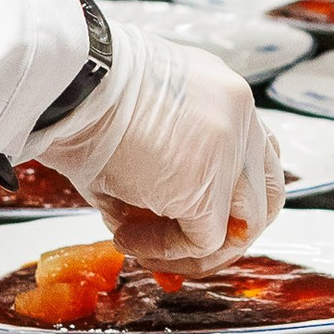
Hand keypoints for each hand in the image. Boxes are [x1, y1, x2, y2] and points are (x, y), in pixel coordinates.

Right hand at [42, 25, 284, 276]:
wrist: (66, 81)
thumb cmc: (79, 94)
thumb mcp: (134, 124)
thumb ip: (158, 171)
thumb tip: (146, 228)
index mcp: (221, 91)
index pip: (255, 153)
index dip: (228, 198)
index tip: (191, 219)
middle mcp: (238, 112)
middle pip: (266, 193)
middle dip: (228, 232)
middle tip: (181, 248)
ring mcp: (231, 148)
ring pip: (243, 225)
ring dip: (192, 249)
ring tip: (140, 242)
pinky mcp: (208, 184)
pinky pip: (204, 241)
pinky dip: (166, 251)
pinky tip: (128, 238)